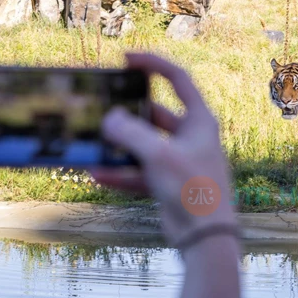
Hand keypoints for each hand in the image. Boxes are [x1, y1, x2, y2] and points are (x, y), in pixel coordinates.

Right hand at [90, 53, 235, 243]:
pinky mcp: (167, 184)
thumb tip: (109, 120)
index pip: (178, 79)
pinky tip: (95, 172)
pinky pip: (138, 172)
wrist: (205, 237)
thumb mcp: (158, 155)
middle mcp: (190, 138)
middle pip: (154, 115)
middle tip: (101, 108)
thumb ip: (131, 133)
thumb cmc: (193, 189)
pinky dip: (119, 172)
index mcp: (199, 121)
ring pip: (142, 145)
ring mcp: (178, 161)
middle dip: (128, 114)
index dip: (153, 64)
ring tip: (93, 141)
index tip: (126, 60)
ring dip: (119, 145)